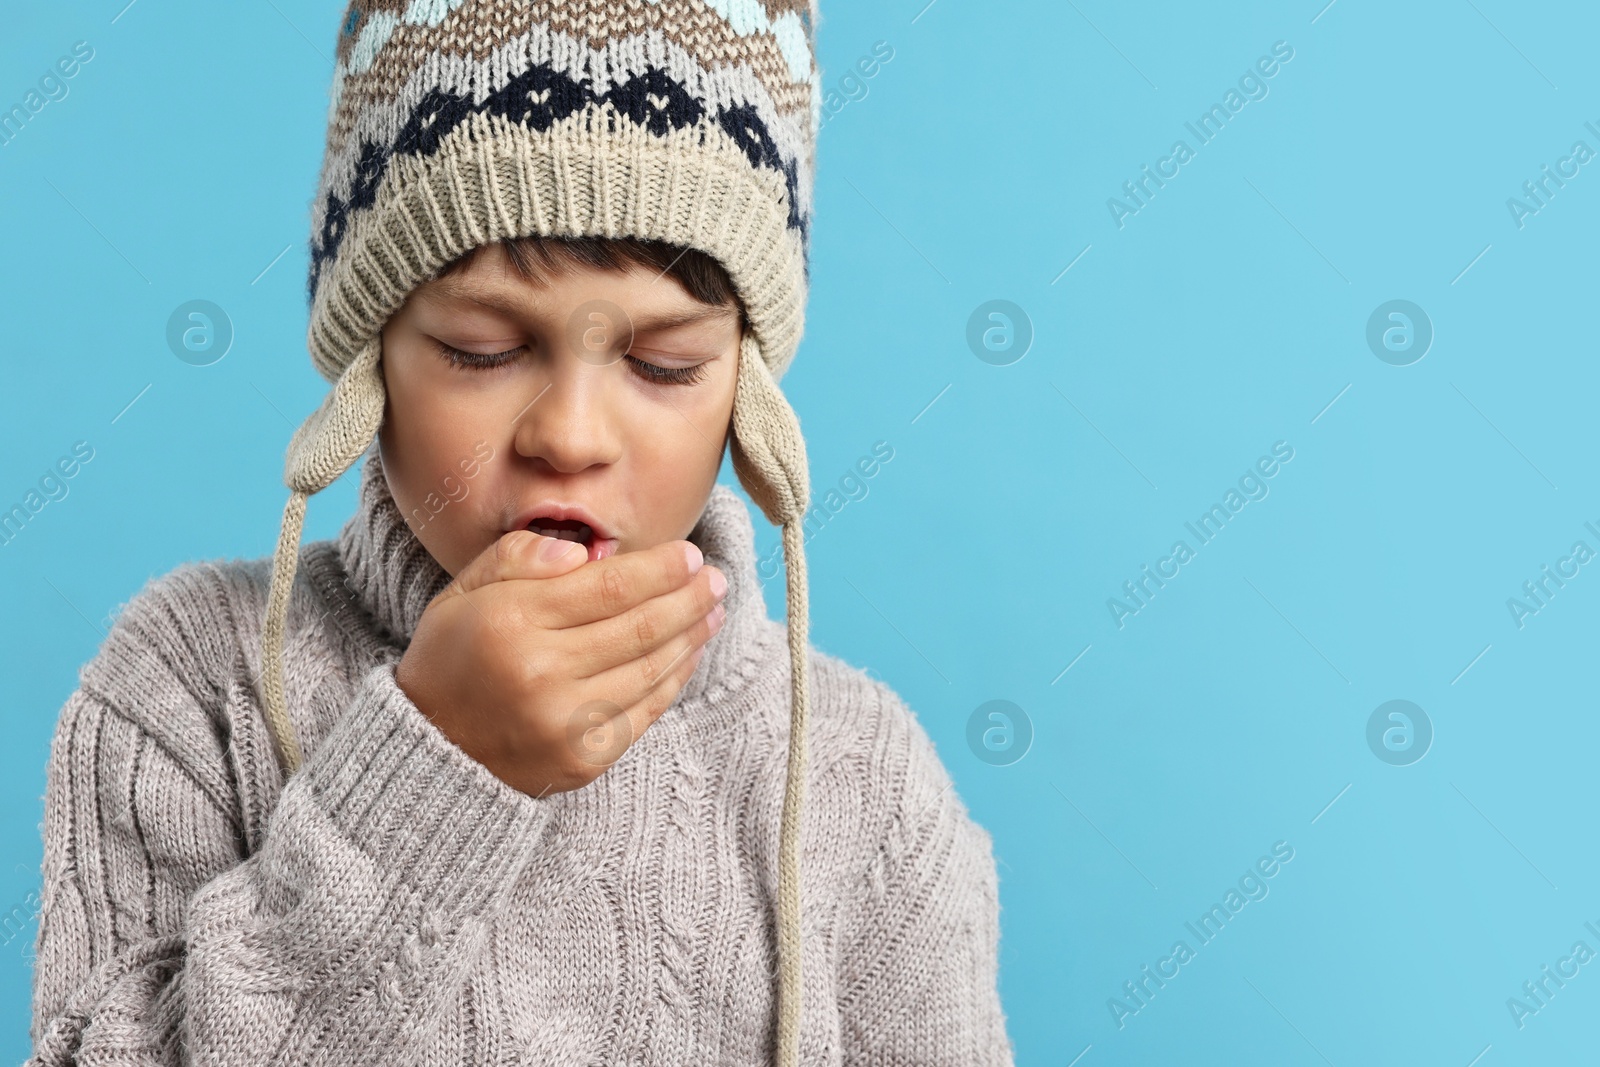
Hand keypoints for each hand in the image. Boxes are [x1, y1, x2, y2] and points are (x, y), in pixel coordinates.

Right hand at [394, 530, 726, 797]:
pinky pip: (645, 711)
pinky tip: (687, 653)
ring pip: (651, 669)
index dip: (660, 569)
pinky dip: (674, 678)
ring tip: (712, 611)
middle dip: (688, 598)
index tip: (690, 555)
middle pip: (640, 627)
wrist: (428, 749)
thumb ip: (517, 557)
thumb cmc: (452, 658)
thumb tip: (584, 552)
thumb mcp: (464, 591)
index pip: (609, 586)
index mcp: (511, 622)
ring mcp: (565, 723)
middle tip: (715, 578)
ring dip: (691, 636)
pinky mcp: (583, 760)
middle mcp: (541, 674)